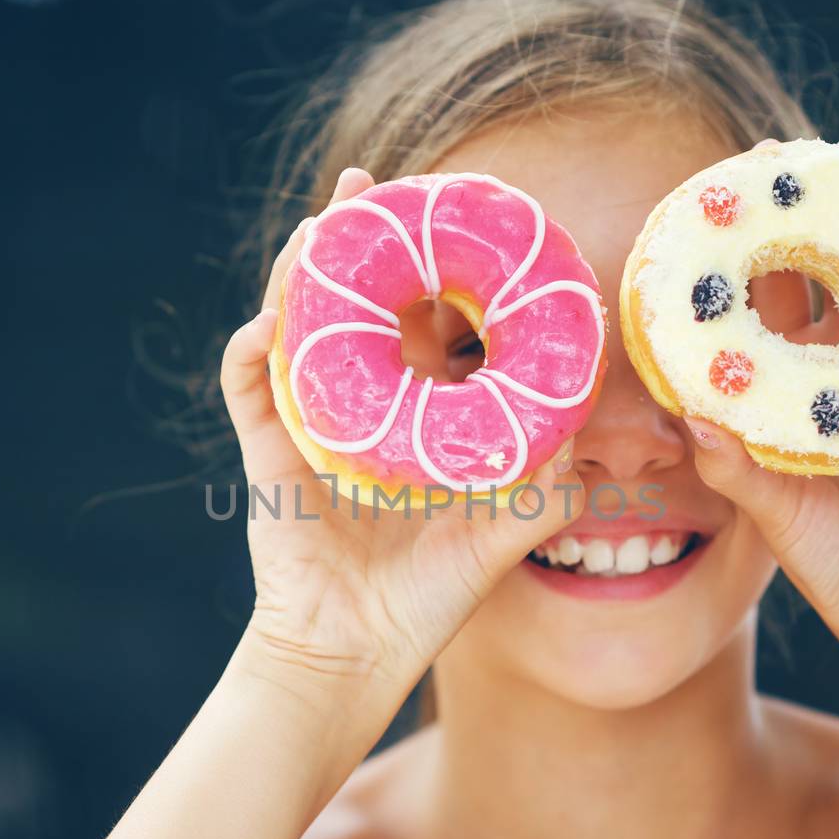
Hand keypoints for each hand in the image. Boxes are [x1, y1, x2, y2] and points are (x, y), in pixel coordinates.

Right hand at [220, 168, 583, 744]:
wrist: (352, 655)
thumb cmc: (426, 602)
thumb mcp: (499, 539)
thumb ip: (545, 494)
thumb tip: (589, 438)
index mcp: (414, 419)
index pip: (420, 323)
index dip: (430, 270)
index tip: (447, 217)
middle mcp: (361, 410)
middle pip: (354, 304)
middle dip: (356, 240)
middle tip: (368, 183)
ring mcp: (309, 424)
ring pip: (298, 327)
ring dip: (301, 273)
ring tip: (321, 225)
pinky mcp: (267, 452)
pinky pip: (248, 389)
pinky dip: (250, 353)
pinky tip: (268, 323)